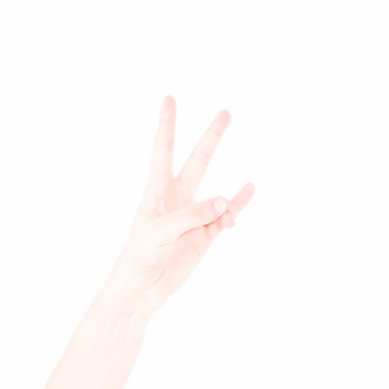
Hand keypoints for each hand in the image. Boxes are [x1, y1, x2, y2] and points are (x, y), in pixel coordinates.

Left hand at [104, 97, 253, 320]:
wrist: (141, 290)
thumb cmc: (139, 257)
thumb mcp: (160, 231)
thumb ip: (193, 214)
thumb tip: (224, 200)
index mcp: (157, 191)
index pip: (164, 150)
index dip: (167, 124)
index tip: (169, 98)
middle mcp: (176, 199)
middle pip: (197, 160)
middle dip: (211, 137)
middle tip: (226, 112)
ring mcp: (192, 216)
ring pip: (216, 195)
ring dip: (226, 201)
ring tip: (233, 206)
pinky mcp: (203, 236)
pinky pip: (225, 216)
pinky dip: (237, 206)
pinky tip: (248, 191)